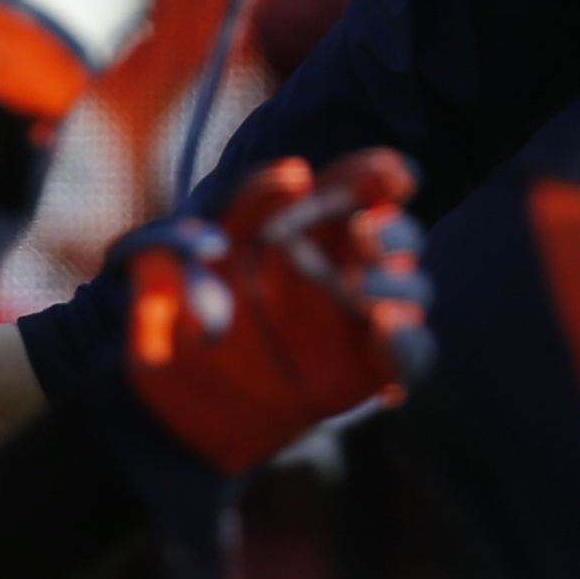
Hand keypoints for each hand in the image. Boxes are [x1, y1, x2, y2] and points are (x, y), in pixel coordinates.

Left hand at [124, 149, 431, 475]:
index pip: (358, 186)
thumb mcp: (185, 255)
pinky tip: (388, 329)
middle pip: (396, 234)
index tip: (388, 175)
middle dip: (393, 229)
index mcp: (304, 223)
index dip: (381, 175)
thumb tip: (296, 175)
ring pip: (412, 288)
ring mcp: (357, 320)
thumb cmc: (176, 317)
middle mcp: (340, 265)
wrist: (167, 403)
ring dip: (399, 282)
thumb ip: (237, 212)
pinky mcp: (367, 371)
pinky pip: (411, 355)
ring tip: (359, 289)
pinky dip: (411, 341)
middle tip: (364, 235)